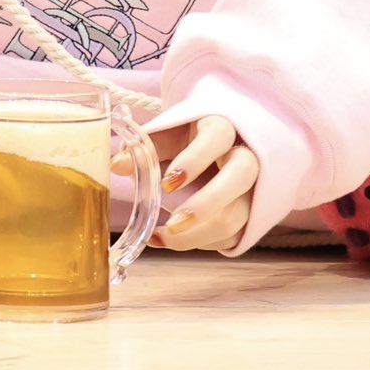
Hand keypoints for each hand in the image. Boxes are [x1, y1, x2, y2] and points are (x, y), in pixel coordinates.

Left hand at [112, 115, 256, 252]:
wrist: (222, 150)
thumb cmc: (191, 140)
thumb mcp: (170, 134)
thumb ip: (146, 146)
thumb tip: (117, 164)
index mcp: (222, 126)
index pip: (218, 136)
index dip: (195, 159)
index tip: (167, 182)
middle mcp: (246, 155)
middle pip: (240, 176)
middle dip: (205, 204)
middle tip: (172, 222)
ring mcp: (252, 187)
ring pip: (237, 215)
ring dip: (199, 234)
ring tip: (163, 237)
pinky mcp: (251, 214)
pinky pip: (232, 235)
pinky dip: (202, 243)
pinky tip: (174, 240)